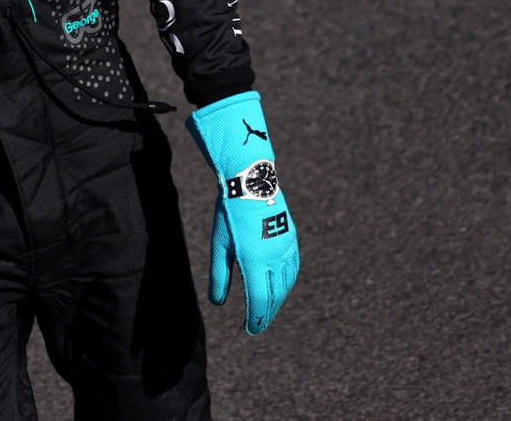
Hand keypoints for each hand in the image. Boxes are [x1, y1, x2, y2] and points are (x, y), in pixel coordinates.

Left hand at [186, 91, 300, 333]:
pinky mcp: (290, 238)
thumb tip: (218, 303)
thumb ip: (219, 276)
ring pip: (286, 284)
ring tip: (267, 310)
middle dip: (266, 314)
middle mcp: (275, 257)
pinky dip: (286, 283)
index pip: (258, 300)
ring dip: (277, 300)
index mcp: (255, 261)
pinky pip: (292, 268)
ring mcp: (286, 247)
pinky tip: (280, 287)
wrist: (251, 180)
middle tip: (257, 326)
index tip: (248, 329)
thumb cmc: (229, 213)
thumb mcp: (220, 245)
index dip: (254, 319)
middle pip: (274, 296)